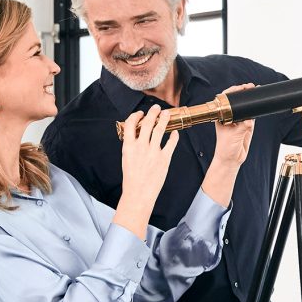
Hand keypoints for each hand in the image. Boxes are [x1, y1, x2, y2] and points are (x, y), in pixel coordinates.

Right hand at [113, 105, 178, 237]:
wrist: (138, 194)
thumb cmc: (132, 178)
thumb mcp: (126, 159)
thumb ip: (132, 146)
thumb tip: (137, 135)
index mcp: (128, 146)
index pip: (130, 124)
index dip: (135, 116)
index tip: (140, 113)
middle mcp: (141, 146)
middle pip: (147, 123)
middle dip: (153, 112)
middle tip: (156, 107)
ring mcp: (153, 152)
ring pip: (160, 129)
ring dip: (164, 119)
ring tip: (167, 113)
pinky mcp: (164, 158)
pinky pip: (171, 143)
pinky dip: (174, 136)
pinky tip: (175, 133)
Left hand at [214, 84, 257, 167]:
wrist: (231, 160)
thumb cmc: (225, 148)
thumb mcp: (233, 136)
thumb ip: (242, 127)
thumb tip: (250, 120)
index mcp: (222, 117)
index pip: (226, 100)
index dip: (233, 92)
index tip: (240, 88)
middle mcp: (230, 117)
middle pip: (236, 101)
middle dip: (243, 92)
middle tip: (250, 87)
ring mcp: (239, 121)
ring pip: (245, 107)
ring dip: (250, 100)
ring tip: (256, 91)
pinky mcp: (247, 126)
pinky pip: (252, 115)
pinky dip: (256, 110)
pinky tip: (259, 105)